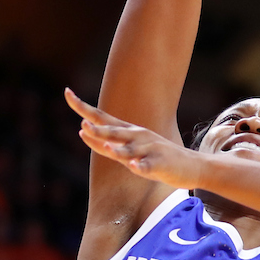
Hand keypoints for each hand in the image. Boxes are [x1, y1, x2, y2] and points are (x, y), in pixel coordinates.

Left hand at [65, 89, 202, 188]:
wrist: (192, 166)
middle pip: (115, 133)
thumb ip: (105, 143)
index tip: (67, 93)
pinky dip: (142, 166)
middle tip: (83, 125)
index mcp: (129, 132)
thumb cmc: (157, 159)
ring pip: (131, 150)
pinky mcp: (161, 165)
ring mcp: (150, 151)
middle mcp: (138, 137)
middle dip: (100, 131)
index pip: (101, 117)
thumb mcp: (129, 151)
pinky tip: (137, 166)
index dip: (83, 107)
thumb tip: (82, 130)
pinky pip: (149, 166)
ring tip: (109, 147)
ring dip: (119, 149)